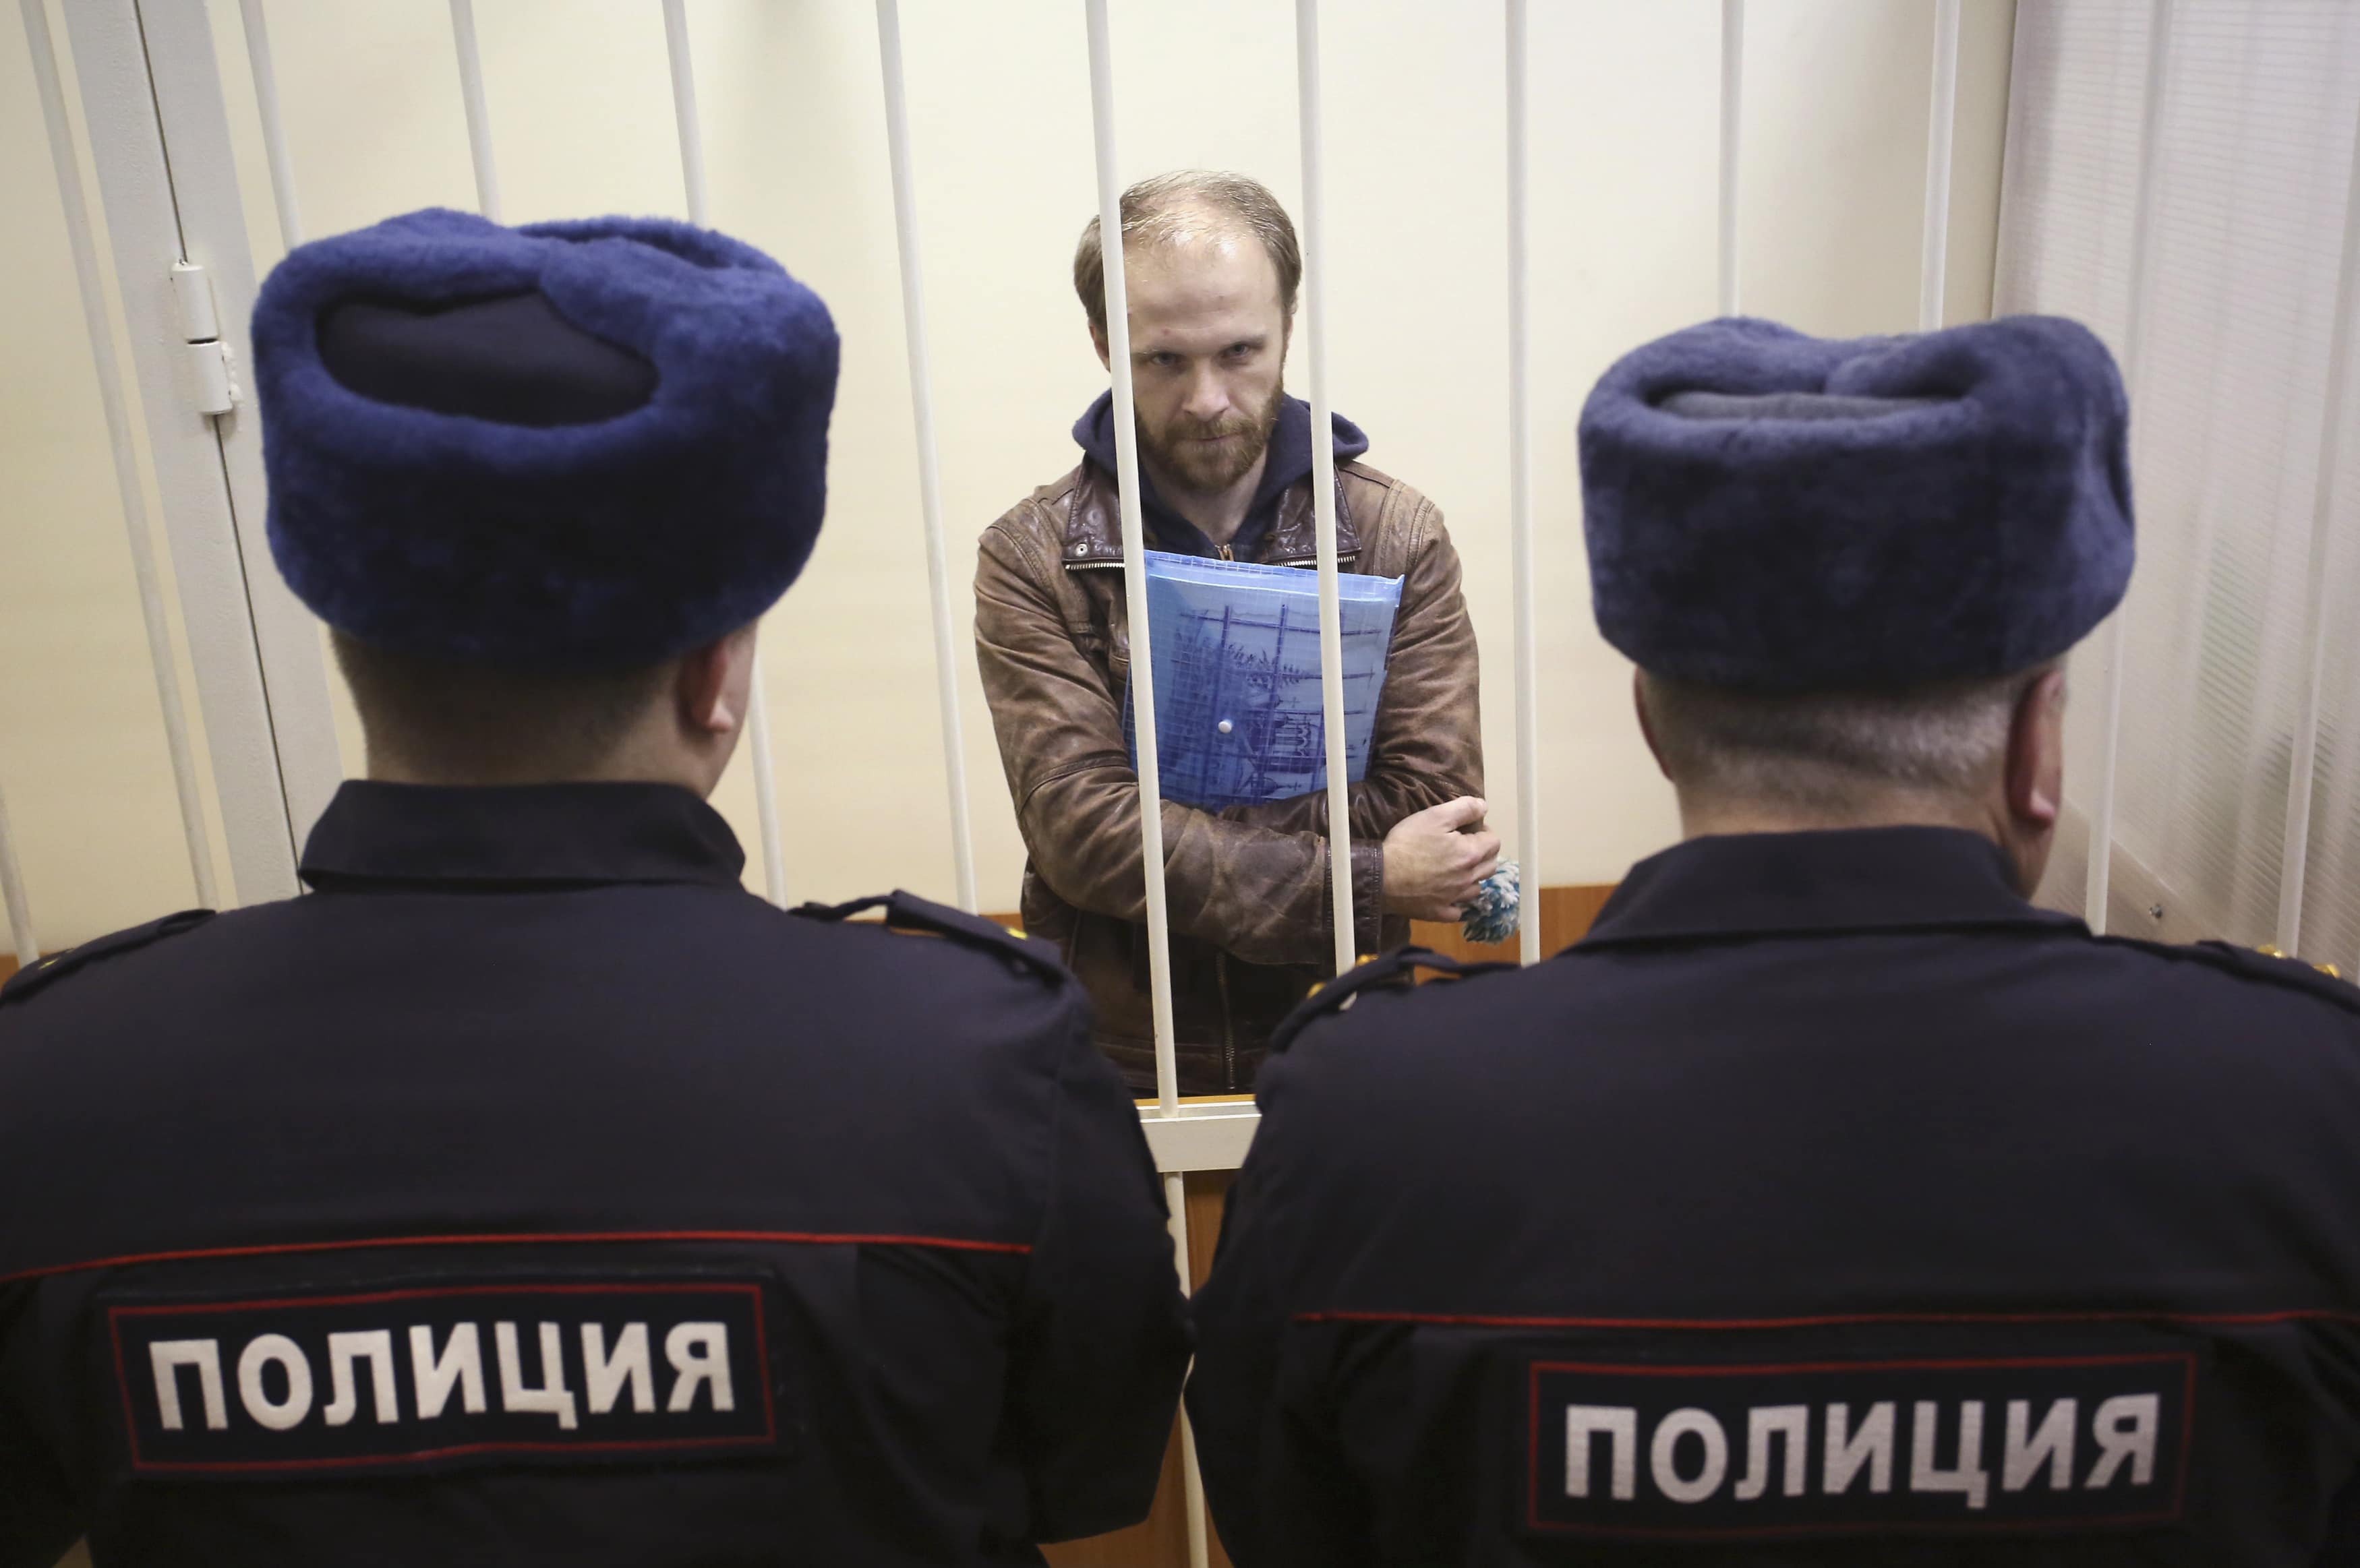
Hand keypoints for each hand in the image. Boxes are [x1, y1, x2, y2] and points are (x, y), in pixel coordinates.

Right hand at [1381, 797, 1499, 921]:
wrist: (1381, 876)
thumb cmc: (1408, 843)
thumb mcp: (1435, 816)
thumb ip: (1464, 808)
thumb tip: (1484, 807)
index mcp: (1470, 854)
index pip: (1494, 842)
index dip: (1484, 832)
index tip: (1468, 829)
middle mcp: (1468, 878)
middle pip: (1490, 866)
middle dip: (1483, 854)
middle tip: (1464, 846)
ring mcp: (1454, 898)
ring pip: (1476, 888)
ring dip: (1473, 877)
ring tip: (1456, 868)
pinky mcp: (1439, 913)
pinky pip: (1457, 910)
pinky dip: (1456, 902)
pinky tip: (1446, 894)